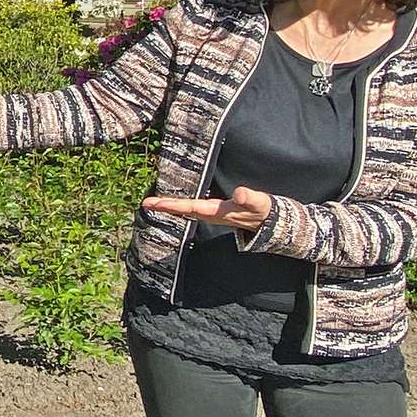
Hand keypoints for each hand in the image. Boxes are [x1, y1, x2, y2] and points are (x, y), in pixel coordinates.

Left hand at [141, 185, 272, 230]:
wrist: (270, 223)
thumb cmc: (264, 211)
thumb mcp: (260, 203)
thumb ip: (250, 198)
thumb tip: (239, 193)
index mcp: (218, 212)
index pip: (190, 207)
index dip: (172, 204)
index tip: (155, 203)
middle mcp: (211, 215)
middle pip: (184, 210)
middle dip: (165, 207)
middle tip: (145, 203)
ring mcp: (212, 214)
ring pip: (186, 210)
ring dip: (171, 206)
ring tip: (154, 202)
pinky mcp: (215, 211)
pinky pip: (192, 208)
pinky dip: (181, 205)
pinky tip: (174, 202)